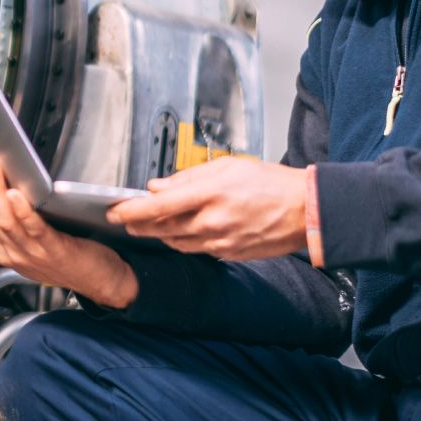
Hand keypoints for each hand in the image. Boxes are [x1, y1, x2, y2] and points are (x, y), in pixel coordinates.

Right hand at [0, 145, 137, 308]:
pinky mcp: (54, 250)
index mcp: (2, 251)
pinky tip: (15, 194)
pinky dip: (21, 212)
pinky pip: (33, 230)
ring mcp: (32, 253)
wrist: (100, 283)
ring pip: (4, 220)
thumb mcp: (24, 252)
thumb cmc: (66, 263)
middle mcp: (12, 253)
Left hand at [105, 156, 306, 260]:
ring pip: (175, 241)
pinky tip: (179, 232)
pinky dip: (182, 241)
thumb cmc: (269, 183)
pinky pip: (196, 249)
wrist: (306, 210)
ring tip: (148, 225)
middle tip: (123, 220)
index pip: (158, 206)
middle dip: (138, 225)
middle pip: (161, 228)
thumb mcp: (227, 167)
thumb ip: (187, 178)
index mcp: (209, 194)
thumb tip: (157, 186)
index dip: (131, 210)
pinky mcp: (228, 253)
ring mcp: (220, 241)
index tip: (114, 211)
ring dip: (158, 234)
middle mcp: (212, 221)